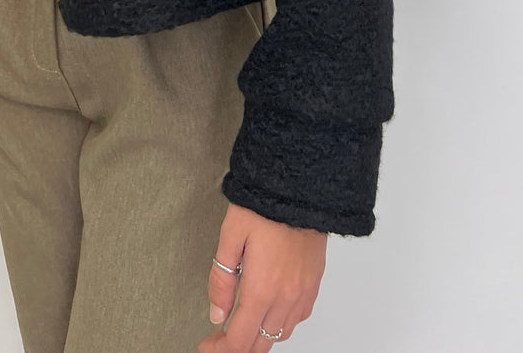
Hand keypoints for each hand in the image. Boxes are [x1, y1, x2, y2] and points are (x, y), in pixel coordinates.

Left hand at [198, 203, 326, 349]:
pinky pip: (298, 318)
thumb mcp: (230, 236)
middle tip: (220, 338)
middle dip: (237, 346)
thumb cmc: (264, 204)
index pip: (240, 340)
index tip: (207, 345)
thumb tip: (217, 314)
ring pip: (280, 334)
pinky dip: (281, 323)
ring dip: (260, 336)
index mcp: (261, 289)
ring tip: (243, 325)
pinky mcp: (314, 283)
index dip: (220, 349)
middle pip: (260, 343)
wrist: (300, 185)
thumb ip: (221, 279)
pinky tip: (270, 311)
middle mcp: (285, 297)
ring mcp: (303, 292)